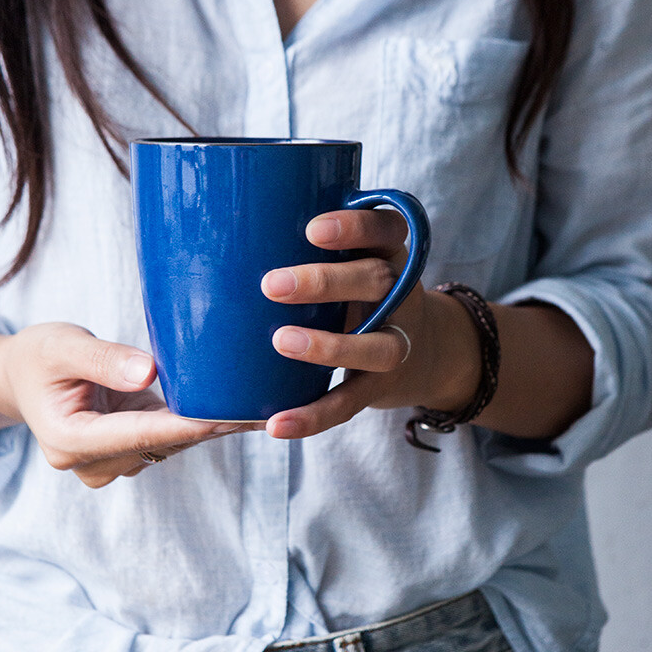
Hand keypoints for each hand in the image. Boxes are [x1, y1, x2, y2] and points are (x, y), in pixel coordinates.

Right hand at [0, 323, 260, 486]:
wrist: (24, 377)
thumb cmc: (39, 357)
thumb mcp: (62, 346)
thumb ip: (103, 360)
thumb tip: (149, 374)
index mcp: (70, 441)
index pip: (139, 435)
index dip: (186, 426)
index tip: (227, 417)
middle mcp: (93, 462)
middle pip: (162, 444)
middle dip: (211, 427)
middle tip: (261, 410)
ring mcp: (112, 461)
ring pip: (172, 445)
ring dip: (213, 427)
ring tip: (260, 408)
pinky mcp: (129, 450)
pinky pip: (170, 438)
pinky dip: (200, 422)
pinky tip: (236, 409)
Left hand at [260, 209, 479, 438]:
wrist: (427, 353)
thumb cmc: (365, 296)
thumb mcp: (358, 262)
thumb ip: (317, 249)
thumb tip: (225, 238)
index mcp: (389, 255)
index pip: (387, 229)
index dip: (357, 226)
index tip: (313, 230)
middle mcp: (401, 295)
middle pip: (378, 281)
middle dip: (326, 282)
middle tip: (272, 285)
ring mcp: (397, 342)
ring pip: (376, 346)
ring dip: (330, 346)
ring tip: (282, 342)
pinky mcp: (383, 385)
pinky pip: (351, 401)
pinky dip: (315, 416)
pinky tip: (279, 424)